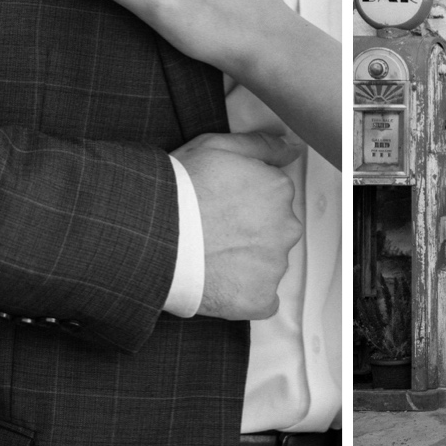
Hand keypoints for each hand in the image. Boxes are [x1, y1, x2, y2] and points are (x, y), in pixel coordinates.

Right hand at [171, 132, 303, 320]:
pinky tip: (218, 283)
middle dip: (250, 233)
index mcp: (278, 189)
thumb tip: (291, 148)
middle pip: (274, 231)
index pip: (273, 198)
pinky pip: (261, 300)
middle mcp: (286, 226)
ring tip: (209, 256)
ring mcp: (274, 265)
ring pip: (268, 264)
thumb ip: (261, 145)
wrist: (154, 235)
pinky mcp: (260, 297)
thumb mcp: (217, 146)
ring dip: (245, 263)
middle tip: (213, 232)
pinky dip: (244, 295)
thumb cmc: (178, 190)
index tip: (221, 207)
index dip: (244, 203)